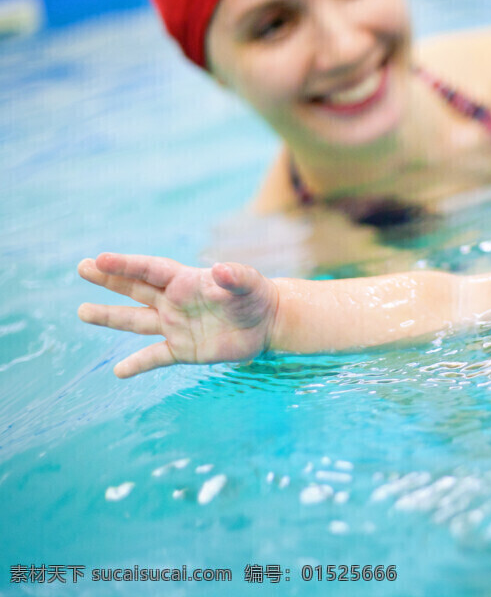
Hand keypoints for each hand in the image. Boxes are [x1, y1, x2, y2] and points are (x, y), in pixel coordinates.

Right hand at [78, 253, 279, 377]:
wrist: (268, 322)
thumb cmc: (258, 295)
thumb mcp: (250, 283)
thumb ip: (235, 276)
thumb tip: (220, 269)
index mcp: (186, 281)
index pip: (150, 270)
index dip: (126, 265)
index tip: (100, 259)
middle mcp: (174, 301)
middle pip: (135, 289)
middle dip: (109, 279)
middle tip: (82, 267)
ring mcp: (176, 325)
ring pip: (137, 321)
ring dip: (110, 317)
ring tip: (82, 311)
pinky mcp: (183, 349)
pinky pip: (155, 357)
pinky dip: (138, 364)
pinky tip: (118, 372)